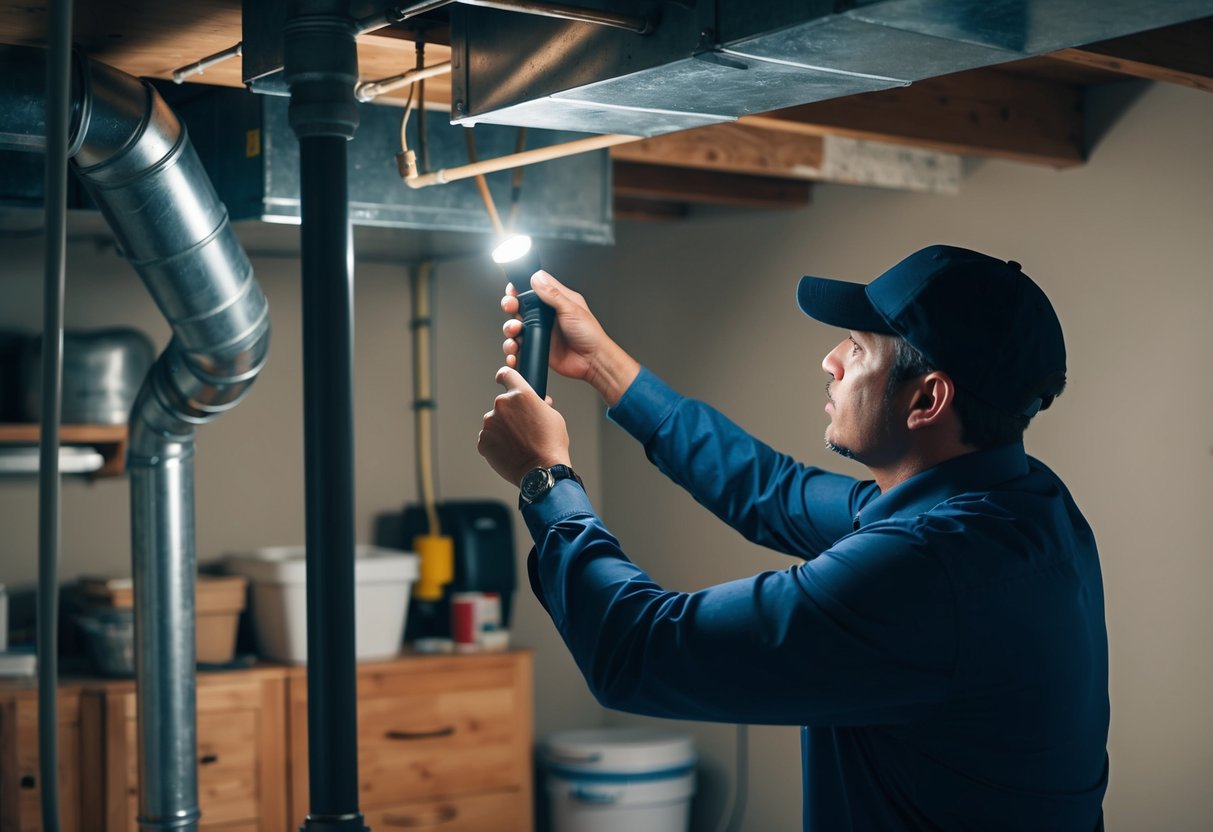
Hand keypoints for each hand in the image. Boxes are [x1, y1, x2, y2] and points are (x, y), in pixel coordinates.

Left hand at [478, 365, 571, 486]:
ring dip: (503, 429)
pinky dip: (496, 443)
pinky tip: (510, 451)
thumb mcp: (554, 417)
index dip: (505, 377)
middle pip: (502, 403)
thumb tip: (539, 402)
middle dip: (510, 413)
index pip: (506, 374)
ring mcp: (490, 423)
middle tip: (522, 427)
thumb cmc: (550, 445)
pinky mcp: (483, 441)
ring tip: (518, 443)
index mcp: (520, 395)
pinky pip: (488, 438)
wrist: (541, 471)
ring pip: (494, 422)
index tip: (503, 379)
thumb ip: (541, 404)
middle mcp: (502, 405)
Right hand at [502, 271, 639, 406]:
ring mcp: (540, 331)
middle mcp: (545, 315)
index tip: (512, 290)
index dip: (520, 287)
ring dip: (509, 328)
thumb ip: (553, 294)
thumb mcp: (572, 309)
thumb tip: (537, 278)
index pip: (533, 288)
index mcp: (555, 300)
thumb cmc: (590, 334)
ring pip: (515, 326)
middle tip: (511, 307)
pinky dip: (512, 349)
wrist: (592, 361)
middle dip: (510, 305)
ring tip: (515, 332)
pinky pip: (519, 346)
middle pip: (519, 306)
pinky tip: (514, 350)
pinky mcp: (537, 346)